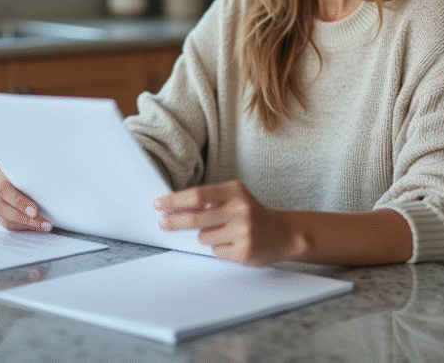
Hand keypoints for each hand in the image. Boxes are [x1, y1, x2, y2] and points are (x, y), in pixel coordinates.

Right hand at [0, 170, 52, 231]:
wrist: (23, 179)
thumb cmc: (29, 174)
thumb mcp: (29, 173)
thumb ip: (33, 180)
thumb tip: (49, 188)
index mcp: (0, 177)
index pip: (5, 190)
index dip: (19, 202)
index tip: (35, 211)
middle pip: (3, 207)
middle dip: (24, 217)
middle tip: (43, 222)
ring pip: (5, 220)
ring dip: (27, 224)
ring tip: (44, 226)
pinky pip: (9, 225)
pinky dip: (24, 227)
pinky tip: (36, 226)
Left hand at [153, 179, 306, 266]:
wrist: (284, 233)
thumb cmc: (252, 213)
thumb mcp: (235, 197)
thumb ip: (210, 200)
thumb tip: (175, 207)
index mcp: (235, 191)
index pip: (198, 194)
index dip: (175, 200)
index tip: (159, 203)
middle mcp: (240, 209)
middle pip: (195, 217)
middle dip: (174, 221)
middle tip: (163, 222)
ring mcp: (243, 231)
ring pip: (204, 237)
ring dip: (205, 236)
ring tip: (224, 232)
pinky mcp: (244, 251)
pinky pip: (216, 251)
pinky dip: (219, 248)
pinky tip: (233, 243)